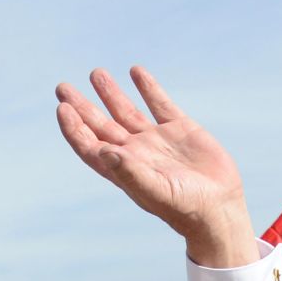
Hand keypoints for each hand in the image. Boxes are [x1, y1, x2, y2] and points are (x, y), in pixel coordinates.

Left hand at [55, 66, 258, 268]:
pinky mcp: (179, 129)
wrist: (219, 207)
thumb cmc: (185, 208)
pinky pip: (159, 103)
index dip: (74, 129)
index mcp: (124, 170)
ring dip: (110, 93)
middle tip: (62, 88)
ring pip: (126, 111)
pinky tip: (136, 72)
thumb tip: (103, 151)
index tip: (62, 108)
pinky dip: (147, 88)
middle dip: (82, 107)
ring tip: (95, 73)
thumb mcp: (156, 191)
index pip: (90, 147)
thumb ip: (130, 172)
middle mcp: (136, 153)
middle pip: (101, 126)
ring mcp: (156, 140)